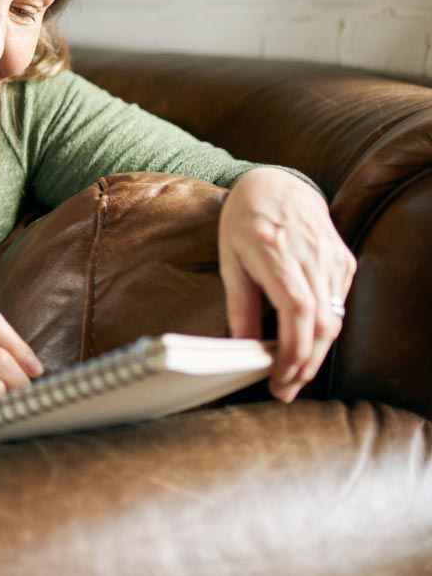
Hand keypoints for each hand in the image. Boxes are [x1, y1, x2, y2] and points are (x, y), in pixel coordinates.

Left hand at [218, 167, 355, 402]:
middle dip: (305, 364)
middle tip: (284, 390)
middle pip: (321, 323)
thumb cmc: (244, 221)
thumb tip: (242, 347)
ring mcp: (333, 259)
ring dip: (315, 353)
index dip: (293, 352)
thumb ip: (239, 304)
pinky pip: (338, 305)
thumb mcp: (230, 260)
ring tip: (292, 376)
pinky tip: (305, 344)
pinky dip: (323, 330)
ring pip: (334, 319)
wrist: (277, 185)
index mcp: (275, 252)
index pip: (297, 311)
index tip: (278, 379)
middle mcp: (310, 256)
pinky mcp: (344, 262)